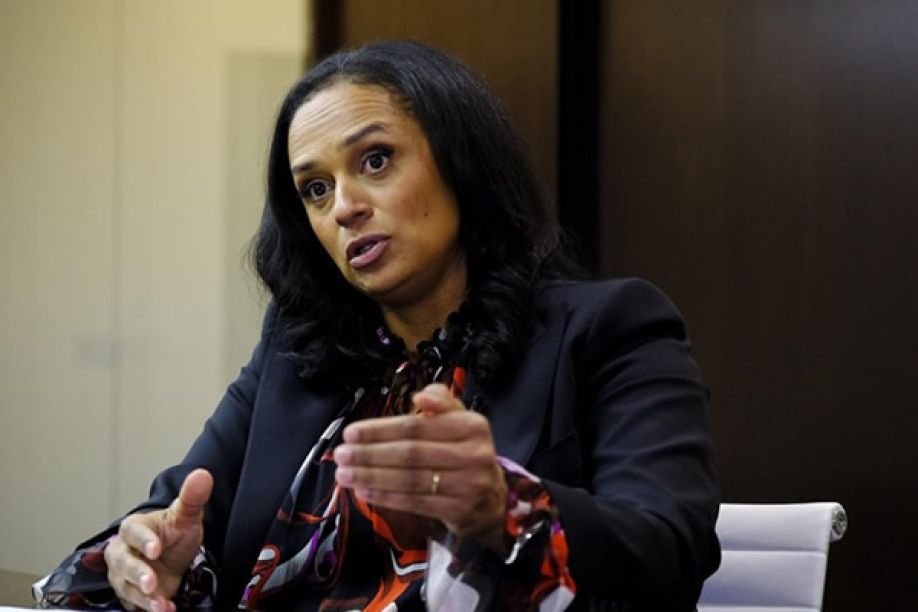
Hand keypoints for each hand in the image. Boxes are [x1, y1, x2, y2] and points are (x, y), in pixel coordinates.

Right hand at [103, 469, 212, 611]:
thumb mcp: (186, 516)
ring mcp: (124, 575)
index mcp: (134, 528)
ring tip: (161, 604)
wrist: (171, 557)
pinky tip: (165, 609)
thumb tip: (202, 475)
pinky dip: (150, 608)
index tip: (155, 549)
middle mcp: (122, 552)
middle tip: (151, 583)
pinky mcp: (130, 594)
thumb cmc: (173, 534)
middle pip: (124, 563)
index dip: (143, 541)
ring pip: (128, 587)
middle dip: (137, 574)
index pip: (134, 532)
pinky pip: (136, 603)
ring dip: (144, 598)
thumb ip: (192, 497)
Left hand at [333, 384, 507, 549]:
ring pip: (410, 479)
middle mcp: (475, 454)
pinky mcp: (460, 511)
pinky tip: (365, 490)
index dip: (380, 429)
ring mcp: (469, 485)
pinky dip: (386, 496)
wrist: (492, 499)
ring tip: (345, 473)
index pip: (417, 426)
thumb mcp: (460, 422)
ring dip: (372, 476)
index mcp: (473, 425)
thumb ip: (441, 403)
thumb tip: (420, 396)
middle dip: (370, 454)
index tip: (351, 433)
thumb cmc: (465, 453)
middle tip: (341, 454)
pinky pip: (415, 502)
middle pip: (411, 453)